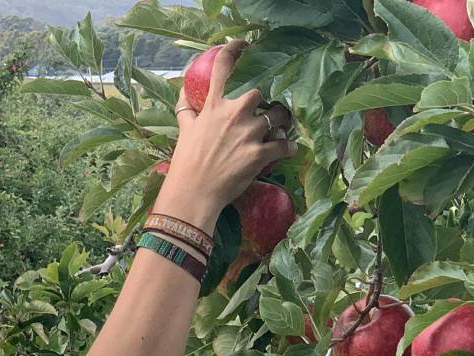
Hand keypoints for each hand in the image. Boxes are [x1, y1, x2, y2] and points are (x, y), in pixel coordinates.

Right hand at [153, 40, 296, 231]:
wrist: (194, 194)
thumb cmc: (186, 163)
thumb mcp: (183, 131)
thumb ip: (186, 109)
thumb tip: (184, 93)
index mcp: (213, 107)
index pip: (222, 68)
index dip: (234, 50)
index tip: (244, 44)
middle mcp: (233, 115)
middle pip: (260, 91)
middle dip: (266, 100)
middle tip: (268, 110)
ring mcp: (248, 134)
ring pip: (278, 117)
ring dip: (282, 122)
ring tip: (281, 129)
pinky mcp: (260, 155)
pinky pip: (285, 144)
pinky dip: (289, 147)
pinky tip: (289, 149)